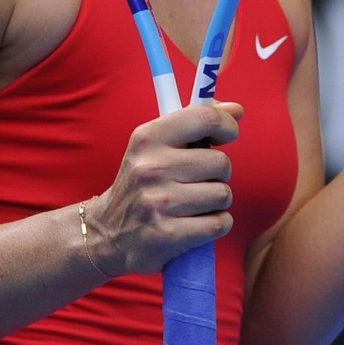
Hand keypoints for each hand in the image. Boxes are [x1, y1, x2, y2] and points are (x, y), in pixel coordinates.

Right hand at [86, 101, 242, 275]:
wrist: (107, 233)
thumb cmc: (142, 185)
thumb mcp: (154, 147)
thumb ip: (193, 124)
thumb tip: (236, 109)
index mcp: (147, 138)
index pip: (204, 118)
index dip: (226, 124)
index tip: (227, 135)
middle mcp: (151, 168)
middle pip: (221, 162)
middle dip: (219, 173)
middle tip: (200, 180)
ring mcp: (158, 202)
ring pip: (223, 194)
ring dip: (217, 201)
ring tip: (195, 204)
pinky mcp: (167, 234)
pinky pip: (219, 223)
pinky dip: (216, 224)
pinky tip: (197, 223)